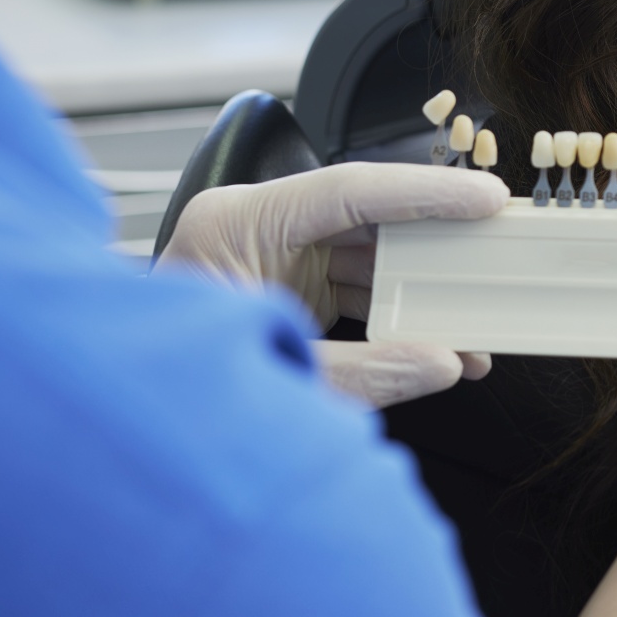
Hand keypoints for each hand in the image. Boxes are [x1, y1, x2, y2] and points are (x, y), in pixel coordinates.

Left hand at [156, 161, 509, 406]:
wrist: (121, 427)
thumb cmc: (170, 389)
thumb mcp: (277, 379)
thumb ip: (363, 373)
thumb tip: (441, 360)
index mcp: (235, 224)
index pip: (348, 190)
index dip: (426, 193)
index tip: (485, 200)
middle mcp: (251, 230)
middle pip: (364, 218)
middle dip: (435, 240)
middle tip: (495, 245)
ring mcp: (266, 258)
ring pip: (365, 255)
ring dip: (422, 288)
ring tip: (475, 311)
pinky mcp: (283, 288)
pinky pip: (353, 290)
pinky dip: (397, 316)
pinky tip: (437, 340)